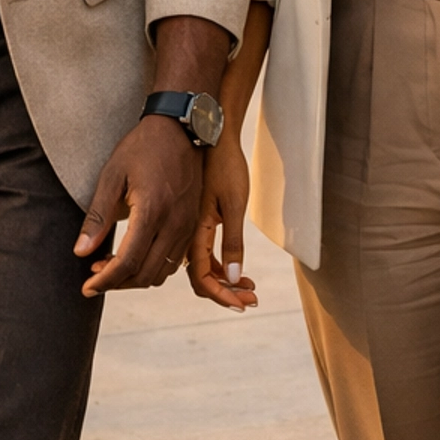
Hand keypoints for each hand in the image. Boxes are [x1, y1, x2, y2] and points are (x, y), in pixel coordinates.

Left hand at [74, 117, 202, 294]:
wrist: (180, 128)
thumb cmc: (142, 147)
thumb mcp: (113, 175)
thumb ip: (97, 216)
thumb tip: (80, 251)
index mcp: (152, 211)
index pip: (128, 262)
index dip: (105, 281)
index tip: (87, 287)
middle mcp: (175, 223)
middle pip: (145, 274)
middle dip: (117, 283)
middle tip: (94, 276)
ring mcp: (187, 225)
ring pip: (162, 273)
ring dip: (136, 278)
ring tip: (112, 266)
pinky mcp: (193, 224)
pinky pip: (175, 261)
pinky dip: (154, 268)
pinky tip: (136, 256)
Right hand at [186, 132, 255, 310]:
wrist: (213, 135)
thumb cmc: (225, 165)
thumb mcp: (234, 203)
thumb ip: (232, 241)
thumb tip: (231, 277)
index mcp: (194, 231)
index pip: (201, 278)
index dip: (220, 296)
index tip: (242, 305)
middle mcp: (188, 233)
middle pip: (202, 277)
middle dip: (226, 293)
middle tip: (252, 299)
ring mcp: (191, 227)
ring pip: (203, 266)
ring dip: (225, 281)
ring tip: (249, 286)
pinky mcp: (197, 219)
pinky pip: (204, 252)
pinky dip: (220, 265)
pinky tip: (238, 268)